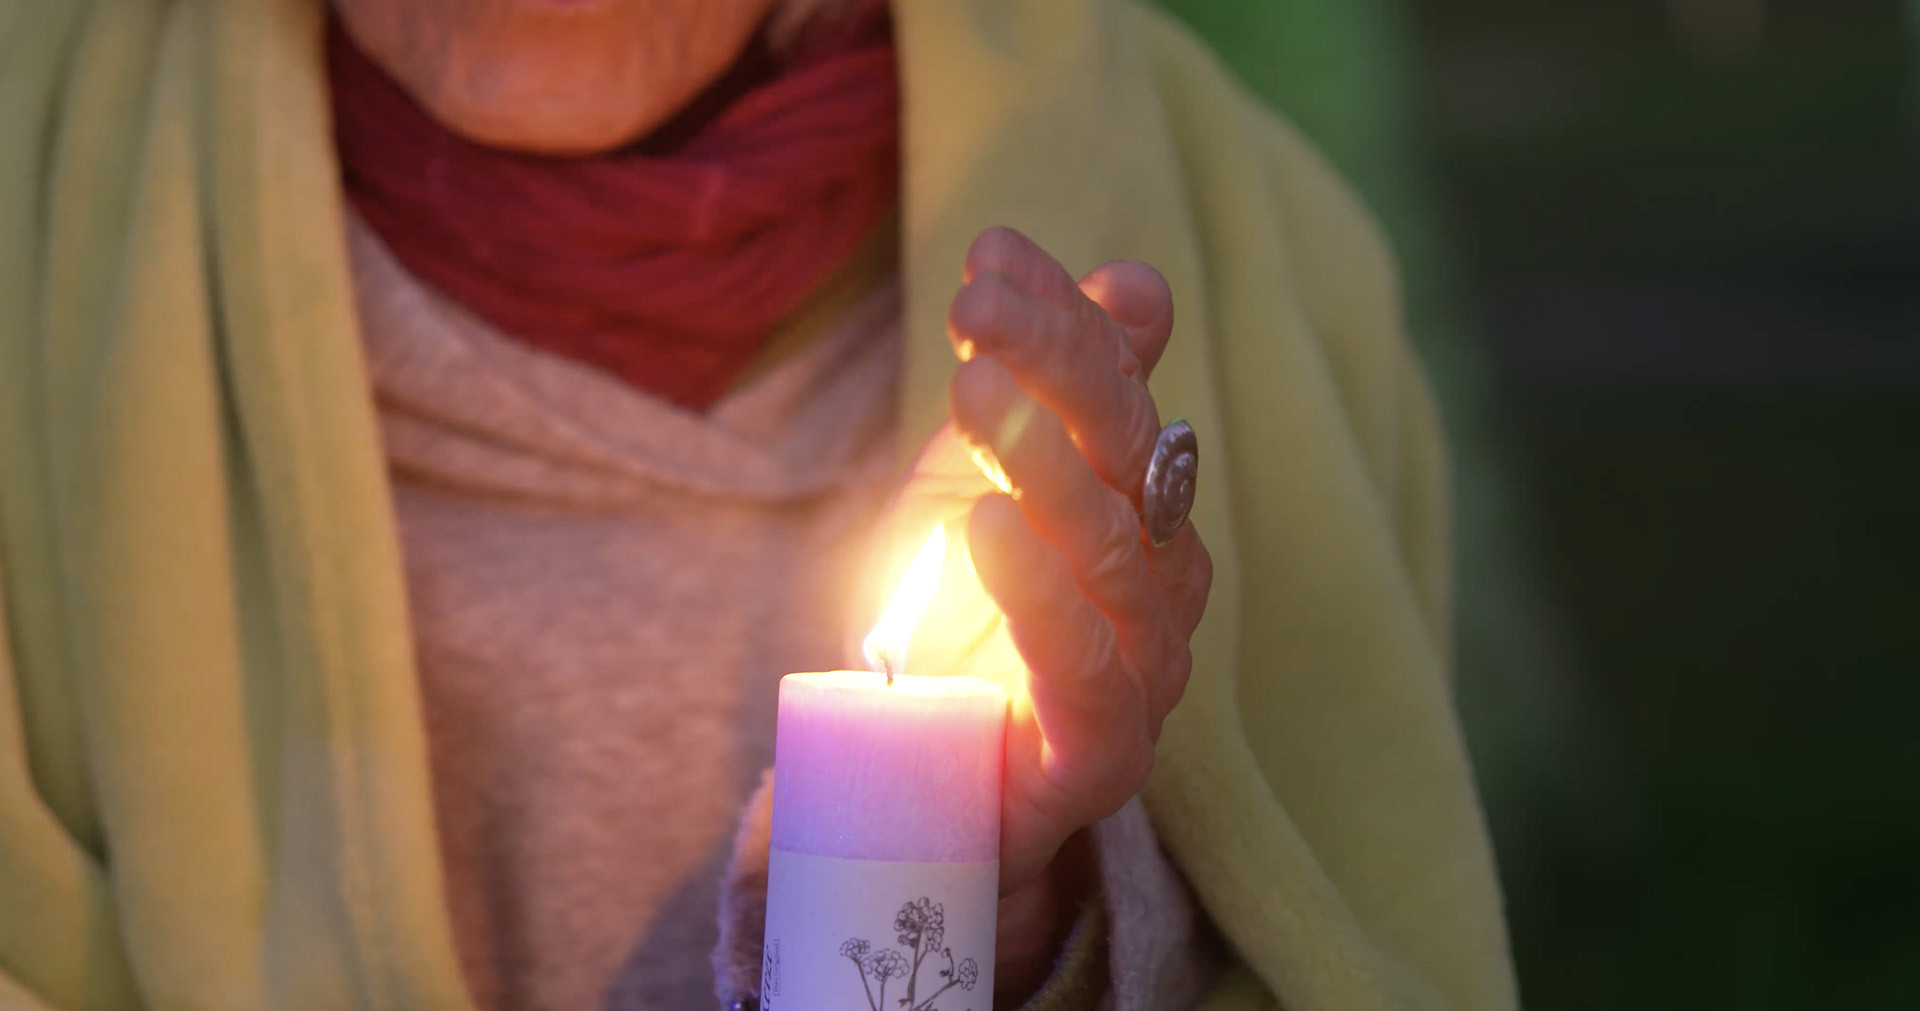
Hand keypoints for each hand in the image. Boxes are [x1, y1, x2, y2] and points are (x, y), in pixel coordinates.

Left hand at [949, 228, 1212, 991]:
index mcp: (1144, 505)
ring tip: (974, 392)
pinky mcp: (1104, 752)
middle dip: (1057, 367)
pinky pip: (1084, 665)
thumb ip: (1056, 391)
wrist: (929, 783)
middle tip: (978, 303)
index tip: (989, 254)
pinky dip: (1041, 591)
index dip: (1064, 320)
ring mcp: (1143, 668)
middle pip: (1131, 455)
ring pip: (1113, 552)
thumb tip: (1134, 276)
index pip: (1120, 391)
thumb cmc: (966, 624)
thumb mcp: (989, 485)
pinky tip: (988, 525)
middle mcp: (1162, 577)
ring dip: (1046, 464)